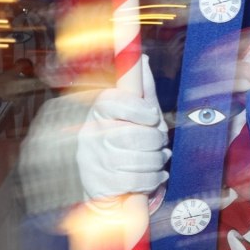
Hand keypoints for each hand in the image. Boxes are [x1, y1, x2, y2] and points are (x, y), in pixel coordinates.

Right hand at [76, 56, 169, 199]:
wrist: (112, 189)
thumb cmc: (129, 145)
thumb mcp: (139, 114)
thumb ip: (142, 89)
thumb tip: (141, 59)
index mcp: (97, 113)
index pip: (112, 102)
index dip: (139, 109)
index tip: (152, 116)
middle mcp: (90, 136)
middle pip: (135, 134)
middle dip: (157, 140)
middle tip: (159, 143)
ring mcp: (93, 162)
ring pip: (140, 158)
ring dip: (157, 160)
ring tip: (156, 159)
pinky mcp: (100, 185)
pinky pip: (138, 180)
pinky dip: (154, 179)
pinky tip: (152, 175)